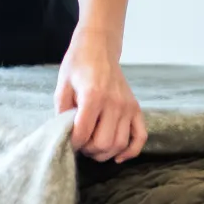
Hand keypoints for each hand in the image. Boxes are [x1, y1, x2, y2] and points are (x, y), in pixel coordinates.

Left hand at [54, 29, 146, 162]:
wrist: (99, 47)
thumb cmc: (78, 65)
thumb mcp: (62, 85)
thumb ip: (62, 112)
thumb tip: (66, 135)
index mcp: (93, 96)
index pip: (83, 133)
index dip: (74, 143)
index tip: (69, 141)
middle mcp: (114, 102)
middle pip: (104, 143)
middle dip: (89, 150)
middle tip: (81, 145)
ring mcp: (128, 106)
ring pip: (120, 144)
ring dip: (105, 153)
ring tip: (94, 149)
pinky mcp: (136, 108)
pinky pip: (140, 136)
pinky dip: (131, 151)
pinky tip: (118, 156)